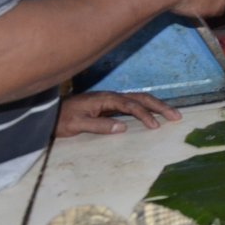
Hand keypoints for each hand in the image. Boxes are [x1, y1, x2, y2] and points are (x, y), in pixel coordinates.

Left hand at [55, 91, 180, 137]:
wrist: (48, 113)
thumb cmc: (61, 119)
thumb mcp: (76, 125)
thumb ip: (99, 126)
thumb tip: (123, 127)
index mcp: (105, 99)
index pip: (130, 105)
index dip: (145, 115)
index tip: (156, 126)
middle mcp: (111, 97)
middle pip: (141, 98)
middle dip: (160, 106)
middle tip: (176, 116)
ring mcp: (111, 100)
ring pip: (138, 99)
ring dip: (156, 106)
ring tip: (171, 114)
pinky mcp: (109, 105)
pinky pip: (132, 104)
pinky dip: (146, 108)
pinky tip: (153, 114)